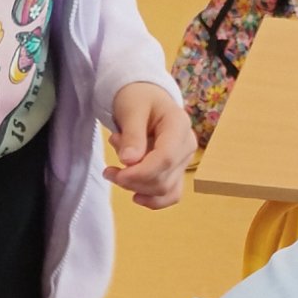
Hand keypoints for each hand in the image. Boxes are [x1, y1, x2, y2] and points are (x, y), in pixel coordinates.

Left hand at [106, 84, 194, 209]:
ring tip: (116, 172)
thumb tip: (129, 161)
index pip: (166, 158)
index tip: (117, 173)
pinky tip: (135, 196)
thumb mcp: (131, 109)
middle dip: (133, 180)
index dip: (141, 172)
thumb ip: (132, 135)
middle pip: (164, 178)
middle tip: (109, 170)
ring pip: (165, 189)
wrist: (145, 97)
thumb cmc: (138, 98)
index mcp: (179, 125)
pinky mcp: (178, 171)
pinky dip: (153, 200)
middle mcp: (187, 145)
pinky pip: (171, 194)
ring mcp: (184, 160)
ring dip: (137, 188)